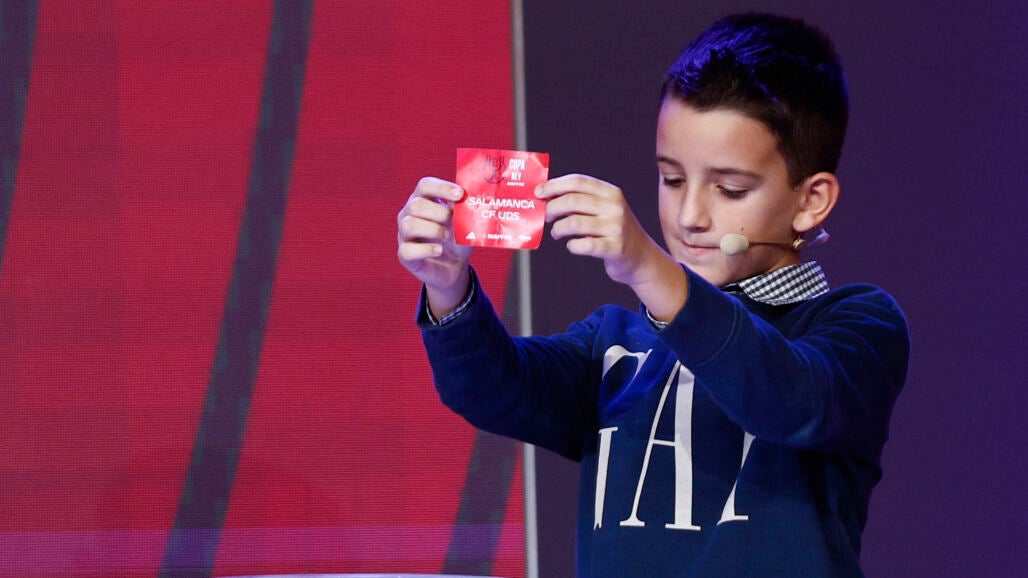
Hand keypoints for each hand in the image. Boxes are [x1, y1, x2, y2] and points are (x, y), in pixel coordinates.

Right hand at [397, 177, 472, 316]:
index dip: (442, 188)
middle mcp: (409, 214)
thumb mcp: (464, 222)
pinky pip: (408, 250)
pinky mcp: (404, 254)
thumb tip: (465, 200)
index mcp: (423, 199)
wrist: (453, 266)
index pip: (425, 185)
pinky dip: (426, 250)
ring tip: (447, 236)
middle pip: (416, 204)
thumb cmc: (457, 238)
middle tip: (453, 221)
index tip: (460, 194)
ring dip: (433, 230)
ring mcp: (404, 234)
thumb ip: (462, 210)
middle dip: (439, 212)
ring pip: (409, 225)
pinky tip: (439, 251)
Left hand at [536, 174, 660, 285]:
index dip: (554, 185)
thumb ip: (581, 201)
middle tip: (545, 216)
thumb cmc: (614, 231)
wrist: (641, 257)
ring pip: (574, 223)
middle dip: (552, 208)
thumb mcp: (604, 209)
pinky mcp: (615, 248)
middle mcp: (615, 207)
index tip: (538, 192)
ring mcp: (616, 228)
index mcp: (611, 193)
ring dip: (558, 229)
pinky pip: (584, 245)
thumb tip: (547, 197)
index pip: (578, 181)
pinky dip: (572, 246)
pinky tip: (572, 245)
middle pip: (572, 201)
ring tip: (557, 233)